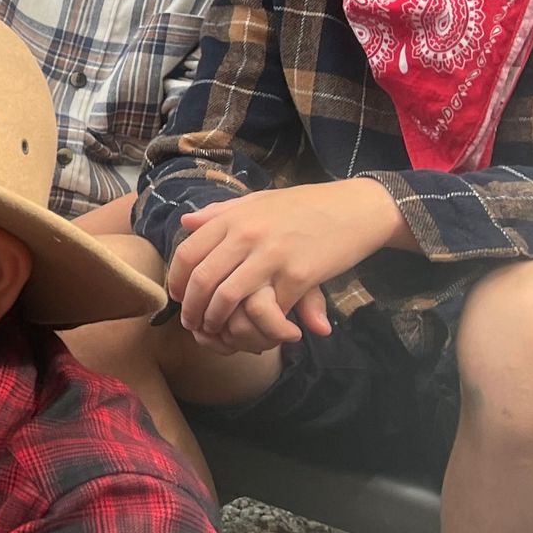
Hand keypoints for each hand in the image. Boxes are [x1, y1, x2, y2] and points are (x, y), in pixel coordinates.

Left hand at [165, 179, 404, 354]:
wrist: (355, 208)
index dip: (177, 280)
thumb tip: (187, 222)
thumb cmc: (305, 205)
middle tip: (191, 323)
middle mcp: (247, 235)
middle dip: (192, 308)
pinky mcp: (298, 276)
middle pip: (203, 279)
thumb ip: (221, 213)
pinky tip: (255, 329)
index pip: (189, 253)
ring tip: (215, 330)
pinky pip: (268, 308)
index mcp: (234, 218)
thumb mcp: (258, 201)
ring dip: (216, 320)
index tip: (178, 297)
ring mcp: (272, 256)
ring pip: (227, 297)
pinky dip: (258, 323)